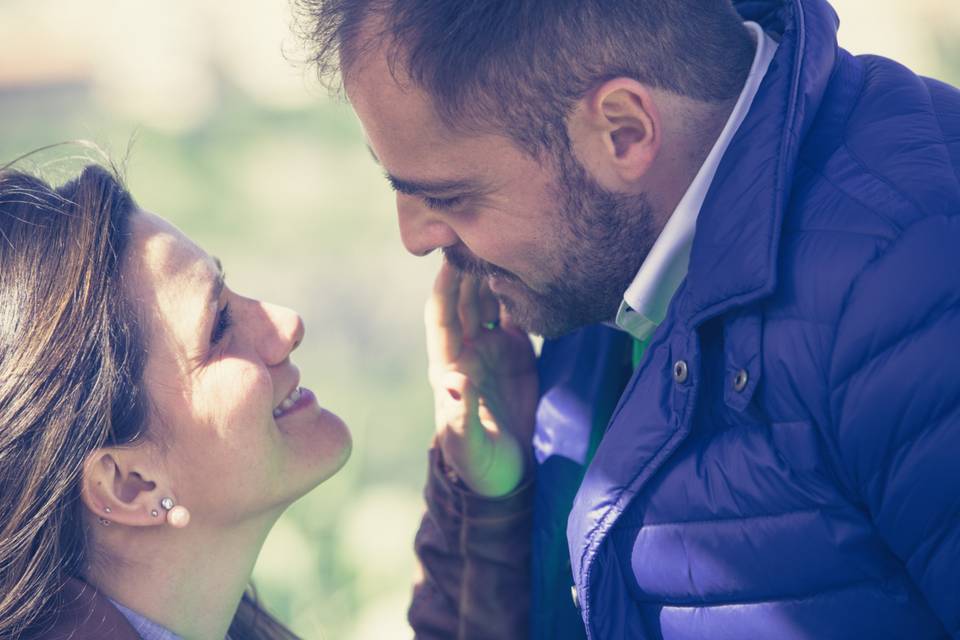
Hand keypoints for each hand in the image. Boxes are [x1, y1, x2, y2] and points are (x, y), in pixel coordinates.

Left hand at [426, 258, 538, 496]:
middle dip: (469, 267)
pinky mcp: (518, 352)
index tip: (451, 258)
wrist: (508, 477)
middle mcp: (468, 351)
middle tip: (484, 233)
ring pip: (489, 300)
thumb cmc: (481, 466)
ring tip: (511, 241)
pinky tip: (534, 270)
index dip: (444, 288)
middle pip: (465, 299)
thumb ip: (459, 417)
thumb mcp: (469, 447)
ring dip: (494, 273)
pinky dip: (521, 291)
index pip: (441, 317)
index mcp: (450, 367)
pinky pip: (517, 313)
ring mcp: (493, 349)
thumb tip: (452, 381)